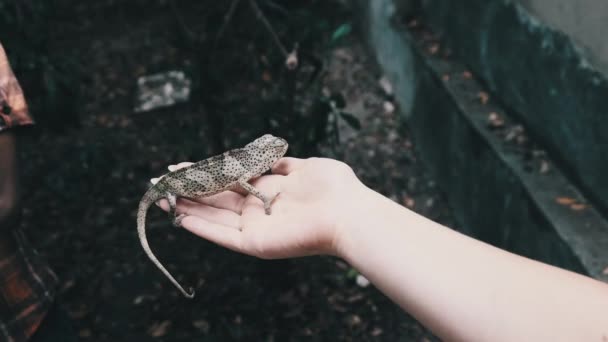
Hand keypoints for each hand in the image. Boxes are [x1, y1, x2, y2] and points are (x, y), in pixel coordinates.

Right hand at [152, 157, 365, 258]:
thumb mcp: (306, 166)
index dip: (205, 175)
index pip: (229, 183)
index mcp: (268, 191)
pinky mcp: (255, 244)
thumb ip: (282, 163)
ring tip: (160, 197)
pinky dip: (200, 227)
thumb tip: (267, 157)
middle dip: (188, 191)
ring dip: (186, 207)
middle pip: (216, 200)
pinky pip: (221, 236)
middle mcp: (258, 210)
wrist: (349, 213)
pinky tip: (179, 217)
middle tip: (160, 181)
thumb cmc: (334, 188)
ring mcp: (255, 228)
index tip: (181, 167)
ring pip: (213, 217)